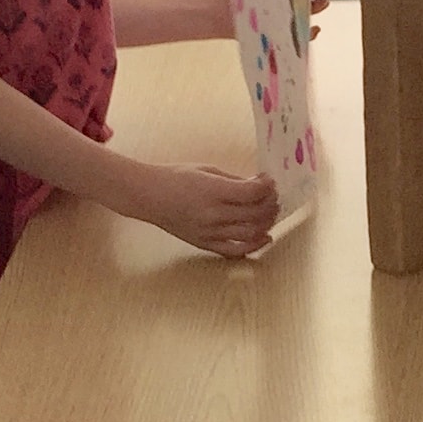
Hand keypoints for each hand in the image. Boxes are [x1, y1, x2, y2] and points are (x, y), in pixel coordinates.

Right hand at [127, 163, 279, 257]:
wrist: (149, 196)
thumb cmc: (175, 178)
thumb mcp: (207, 170)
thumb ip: (234, 180)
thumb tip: (258, 185)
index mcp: (213, 191)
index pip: (252, 193)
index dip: (267, 186)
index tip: (269, 181)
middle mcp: (213, 214)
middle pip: (255, 214)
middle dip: (270, 203)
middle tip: (273, 195)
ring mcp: (210, 232)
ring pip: (250, 234)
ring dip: (267, 223)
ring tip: (270, 213)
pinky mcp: (205, 244)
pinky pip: (235, 251)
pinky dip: (254, 246)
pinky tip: (264, 237)